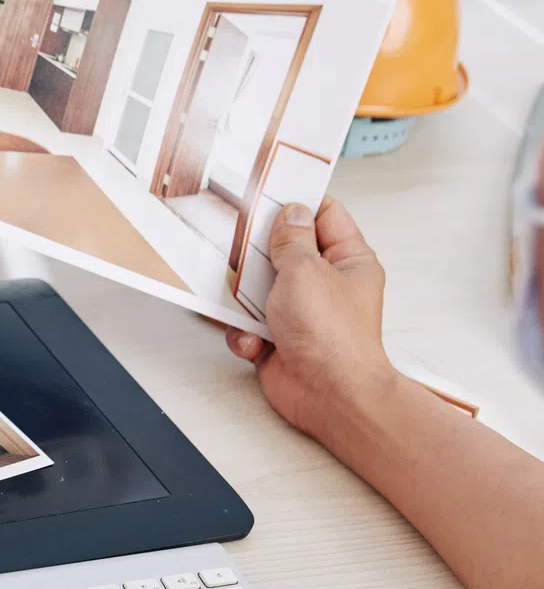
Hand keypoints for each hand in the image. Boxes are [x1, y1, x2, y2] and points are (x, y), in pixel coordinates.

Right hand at [226, 197, 398, 439]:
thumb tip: (288, 214)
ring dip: (243, 297)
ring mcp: (300, 311)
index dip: (296, 201)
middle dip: (257, 253)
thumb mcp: (306, 271)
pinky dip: (243, 332)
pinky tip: (254, 340)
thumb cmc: (335, 339)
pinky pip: (246, 322)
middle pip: (282, 250)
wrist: (330, 398)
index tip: (267, 191)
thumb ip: (291, 239)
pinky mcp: (277, 337)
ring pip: (257, 287)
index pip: (324, 215)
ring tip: (243, 302)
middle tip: (240, 247)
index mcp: (348, 260)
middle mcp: (325, 283)